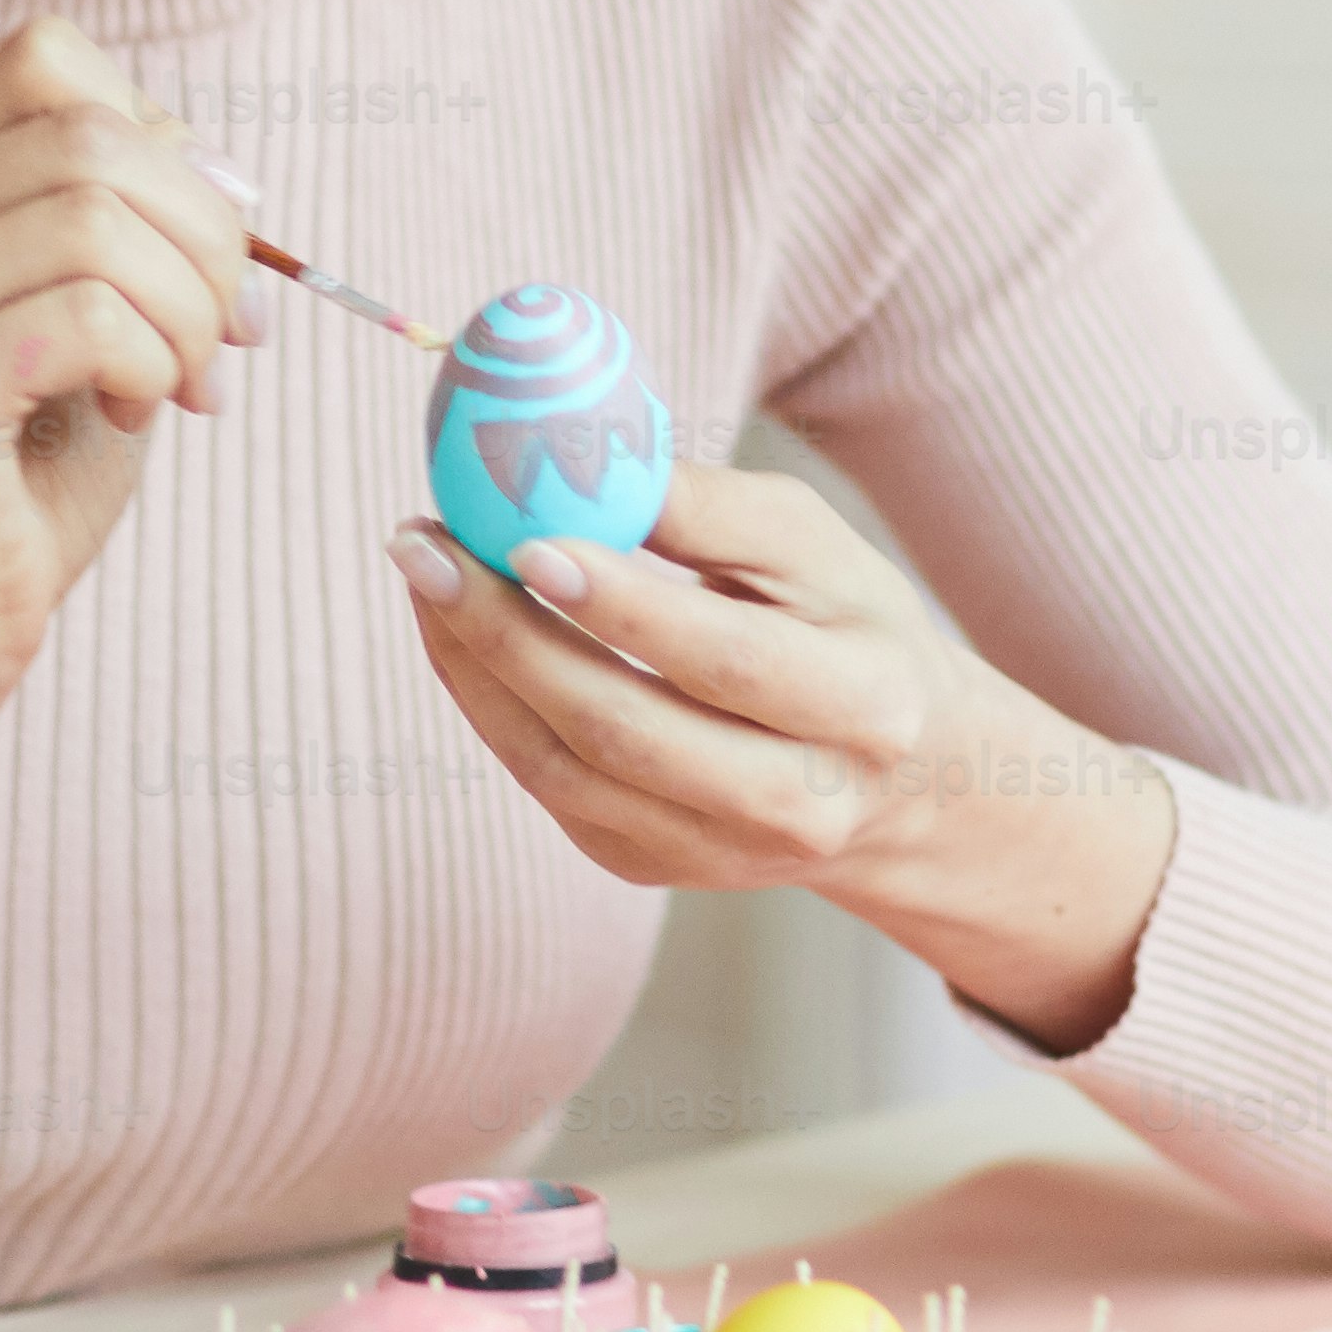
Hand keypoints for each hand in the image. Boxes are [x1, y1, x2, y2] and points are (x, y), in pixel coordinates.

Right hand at [0, 16, 261, 718]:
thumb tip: (211, 155)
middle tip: (220, 339)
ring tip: (175, 387)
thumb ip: (128, 212)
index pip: (51, 60)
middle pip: (95, 135)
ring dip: (185, 312)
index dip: (160, 141)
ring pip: (102, 221)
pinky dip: (150, 364)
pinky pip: (92, 314)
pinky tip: (126, 416)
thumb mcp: (92, 311)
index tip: (194, 254)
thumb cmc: (24, 470)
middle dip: (205, 237)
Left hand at [387, 458, 1180, 1053]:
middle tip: (428, 545)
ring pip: (570, 773)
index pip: (725, 659)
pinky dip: (490, 708)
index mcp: (865, 708)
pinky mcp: (661, 868)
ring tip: (424, 570)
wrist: (906, 778)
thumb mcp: (820, 549)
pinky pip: (553, 792)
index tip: (524, 535)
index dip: (621, 604)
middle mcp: (799, 805)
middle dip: (510, 636)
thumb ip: (712, 509)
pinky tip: (457, 633)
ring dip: (476, 670)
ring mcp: (724, 855)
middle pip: (627, 731)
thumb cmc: (851, 628)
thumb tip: (584, 462)